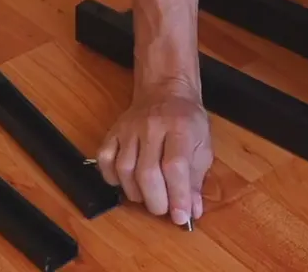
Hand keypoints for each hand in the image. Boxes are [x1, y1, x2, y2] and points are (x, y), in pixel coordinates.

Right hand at [96, 80, 211, 226]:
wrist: (166, 91)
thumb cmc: (187, 121)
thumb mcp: (202, 145)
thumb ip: (197, 179)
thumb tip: (191, 211)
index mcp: (180, 127)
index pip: (175, 166)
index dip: (178, 196)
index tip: (181, 216)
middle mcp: (152, 126)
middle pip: (147, 172)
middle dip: (156, 201)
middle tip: (163, 209)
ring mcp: (129, 128)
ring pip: (124, 169)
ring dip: (135, 192)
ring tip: (147, 196)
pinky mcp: (113, 131)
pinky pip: (104, 159)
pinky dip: (111, 177)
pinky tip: (125, 183)